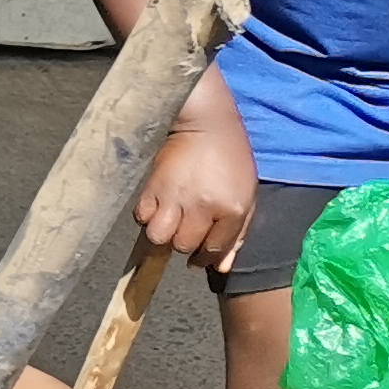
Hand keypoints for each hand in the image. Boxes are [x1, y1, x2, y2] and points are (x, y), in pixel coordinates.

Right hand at [135, 107, 258, 269]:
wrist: (205, 122)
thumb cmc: (231, 157)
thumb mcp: (246, 194)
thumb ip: (236, 232)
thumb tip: (222, 267)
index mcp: (232, 209)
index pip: (214, 250)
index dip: (206, 255)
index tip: (201, 252)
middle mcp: (203, 207)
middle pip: (184, 246)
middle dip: (185, 242)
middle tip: (187, 229)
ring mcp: (175, 198)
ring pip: (159, 237)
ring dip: (163, 233)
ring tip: (169, 221)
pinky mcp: (152, 188)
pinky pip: (142, 217)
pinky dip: (148, 216)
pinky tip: (157, 207)